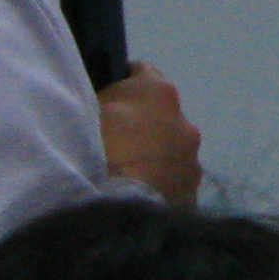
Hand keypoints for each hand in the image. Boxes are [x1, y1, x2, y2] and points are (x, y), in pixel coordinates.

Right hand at [97, 63, 201, 207]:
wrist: (119, 206)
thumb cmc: (98, 149)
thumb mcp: (86, 110)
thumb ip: (100, 100)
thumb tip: (105, 101)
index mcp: (158, 92)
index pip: (141, 73)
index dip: (121, 83)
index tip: (107, 97)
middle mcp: (185, 121)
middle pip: (159, 115)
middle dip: (140, 124)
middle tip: (113, 142)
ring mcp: (192, 158)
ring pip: (170, 150)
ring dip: (153, 156)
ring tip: (126, 174)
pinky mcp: (193, 191)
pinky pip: (173, 180)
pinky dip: (159, 183)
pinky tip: (138, 194)